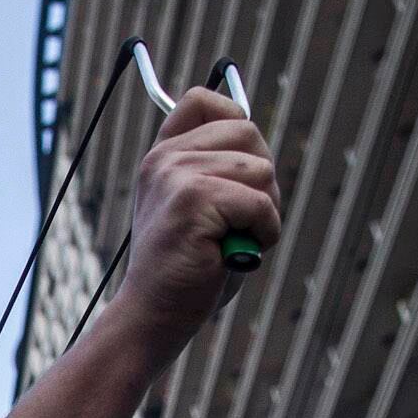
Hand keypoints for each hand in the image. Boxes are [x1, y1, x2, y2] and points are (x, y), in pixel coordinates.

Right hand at [110, 88, 282, 345]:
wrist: (152, 316)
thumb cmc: (186, 272)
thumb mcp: (200, 210)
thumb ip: (221, 172)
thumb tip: (260, 146)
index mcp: (163, 158)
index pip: (202, 100)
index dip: (234, 119)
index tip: (238, 164)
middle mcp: (166, 159)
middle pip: (248, 131)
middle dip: (262, 176)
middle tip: (243, 218)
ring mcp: (177, 175)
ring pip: (261, 169)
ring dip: (265, 210)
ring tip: (236, 239)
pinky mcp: (194, 200)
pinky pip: (260, 203)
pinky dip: (264, 233)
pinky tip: (237, 253)